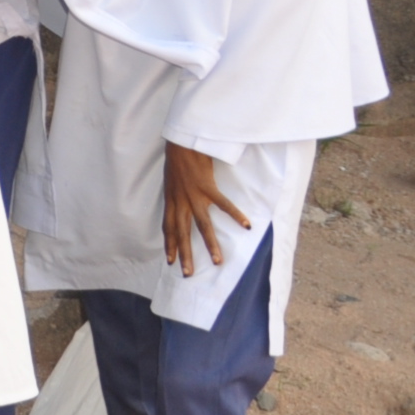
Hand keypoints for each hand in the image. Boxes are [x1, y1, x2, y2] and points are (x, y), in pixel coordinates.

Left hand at [162, 142, 250, 275]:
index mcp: (171, 200)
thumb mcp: (172, 182)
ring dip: (210, 244)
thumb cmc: (178, 161)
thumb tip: (181, 205)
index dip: (169, 244)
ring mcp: (193, 195)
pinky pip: (223, 204)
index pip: (168, 227)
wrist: (180, 141)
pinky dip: (235, 214)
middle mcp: (180, 201)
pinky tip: (246, 225)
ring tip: (217, 260)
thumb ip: (176, 195)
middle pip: (182, 232)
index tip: (170, 261)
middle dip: (184, 254)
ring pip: (201, 225)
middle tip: (187, 273)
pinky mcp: (206, 186)